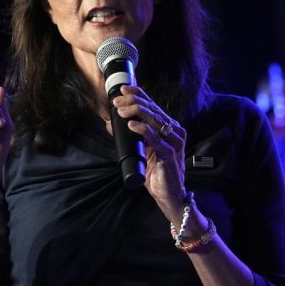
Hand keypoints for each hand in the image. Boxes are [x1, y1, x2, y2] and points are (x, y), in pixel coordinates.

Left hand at [109, 85, 187, 209]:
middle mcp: (174, 132)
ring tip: (122, 110)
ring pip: (155, 120)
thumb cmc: (156, 173)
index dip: (138, 95)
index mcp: (169, 128)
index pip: (153, 106)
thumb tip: (110, 124)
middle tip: (117, 101)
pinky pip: (156, 139)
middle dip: (133, 102)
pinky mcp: (170, 154)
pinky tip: (132, 125)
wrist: (169, 195)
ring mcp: (174, 142)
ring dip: (137, 112)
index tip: (123, 89)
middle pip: (153, 110)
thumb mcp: (140, 151)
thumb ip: (127, 137)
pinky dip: (143, 130)